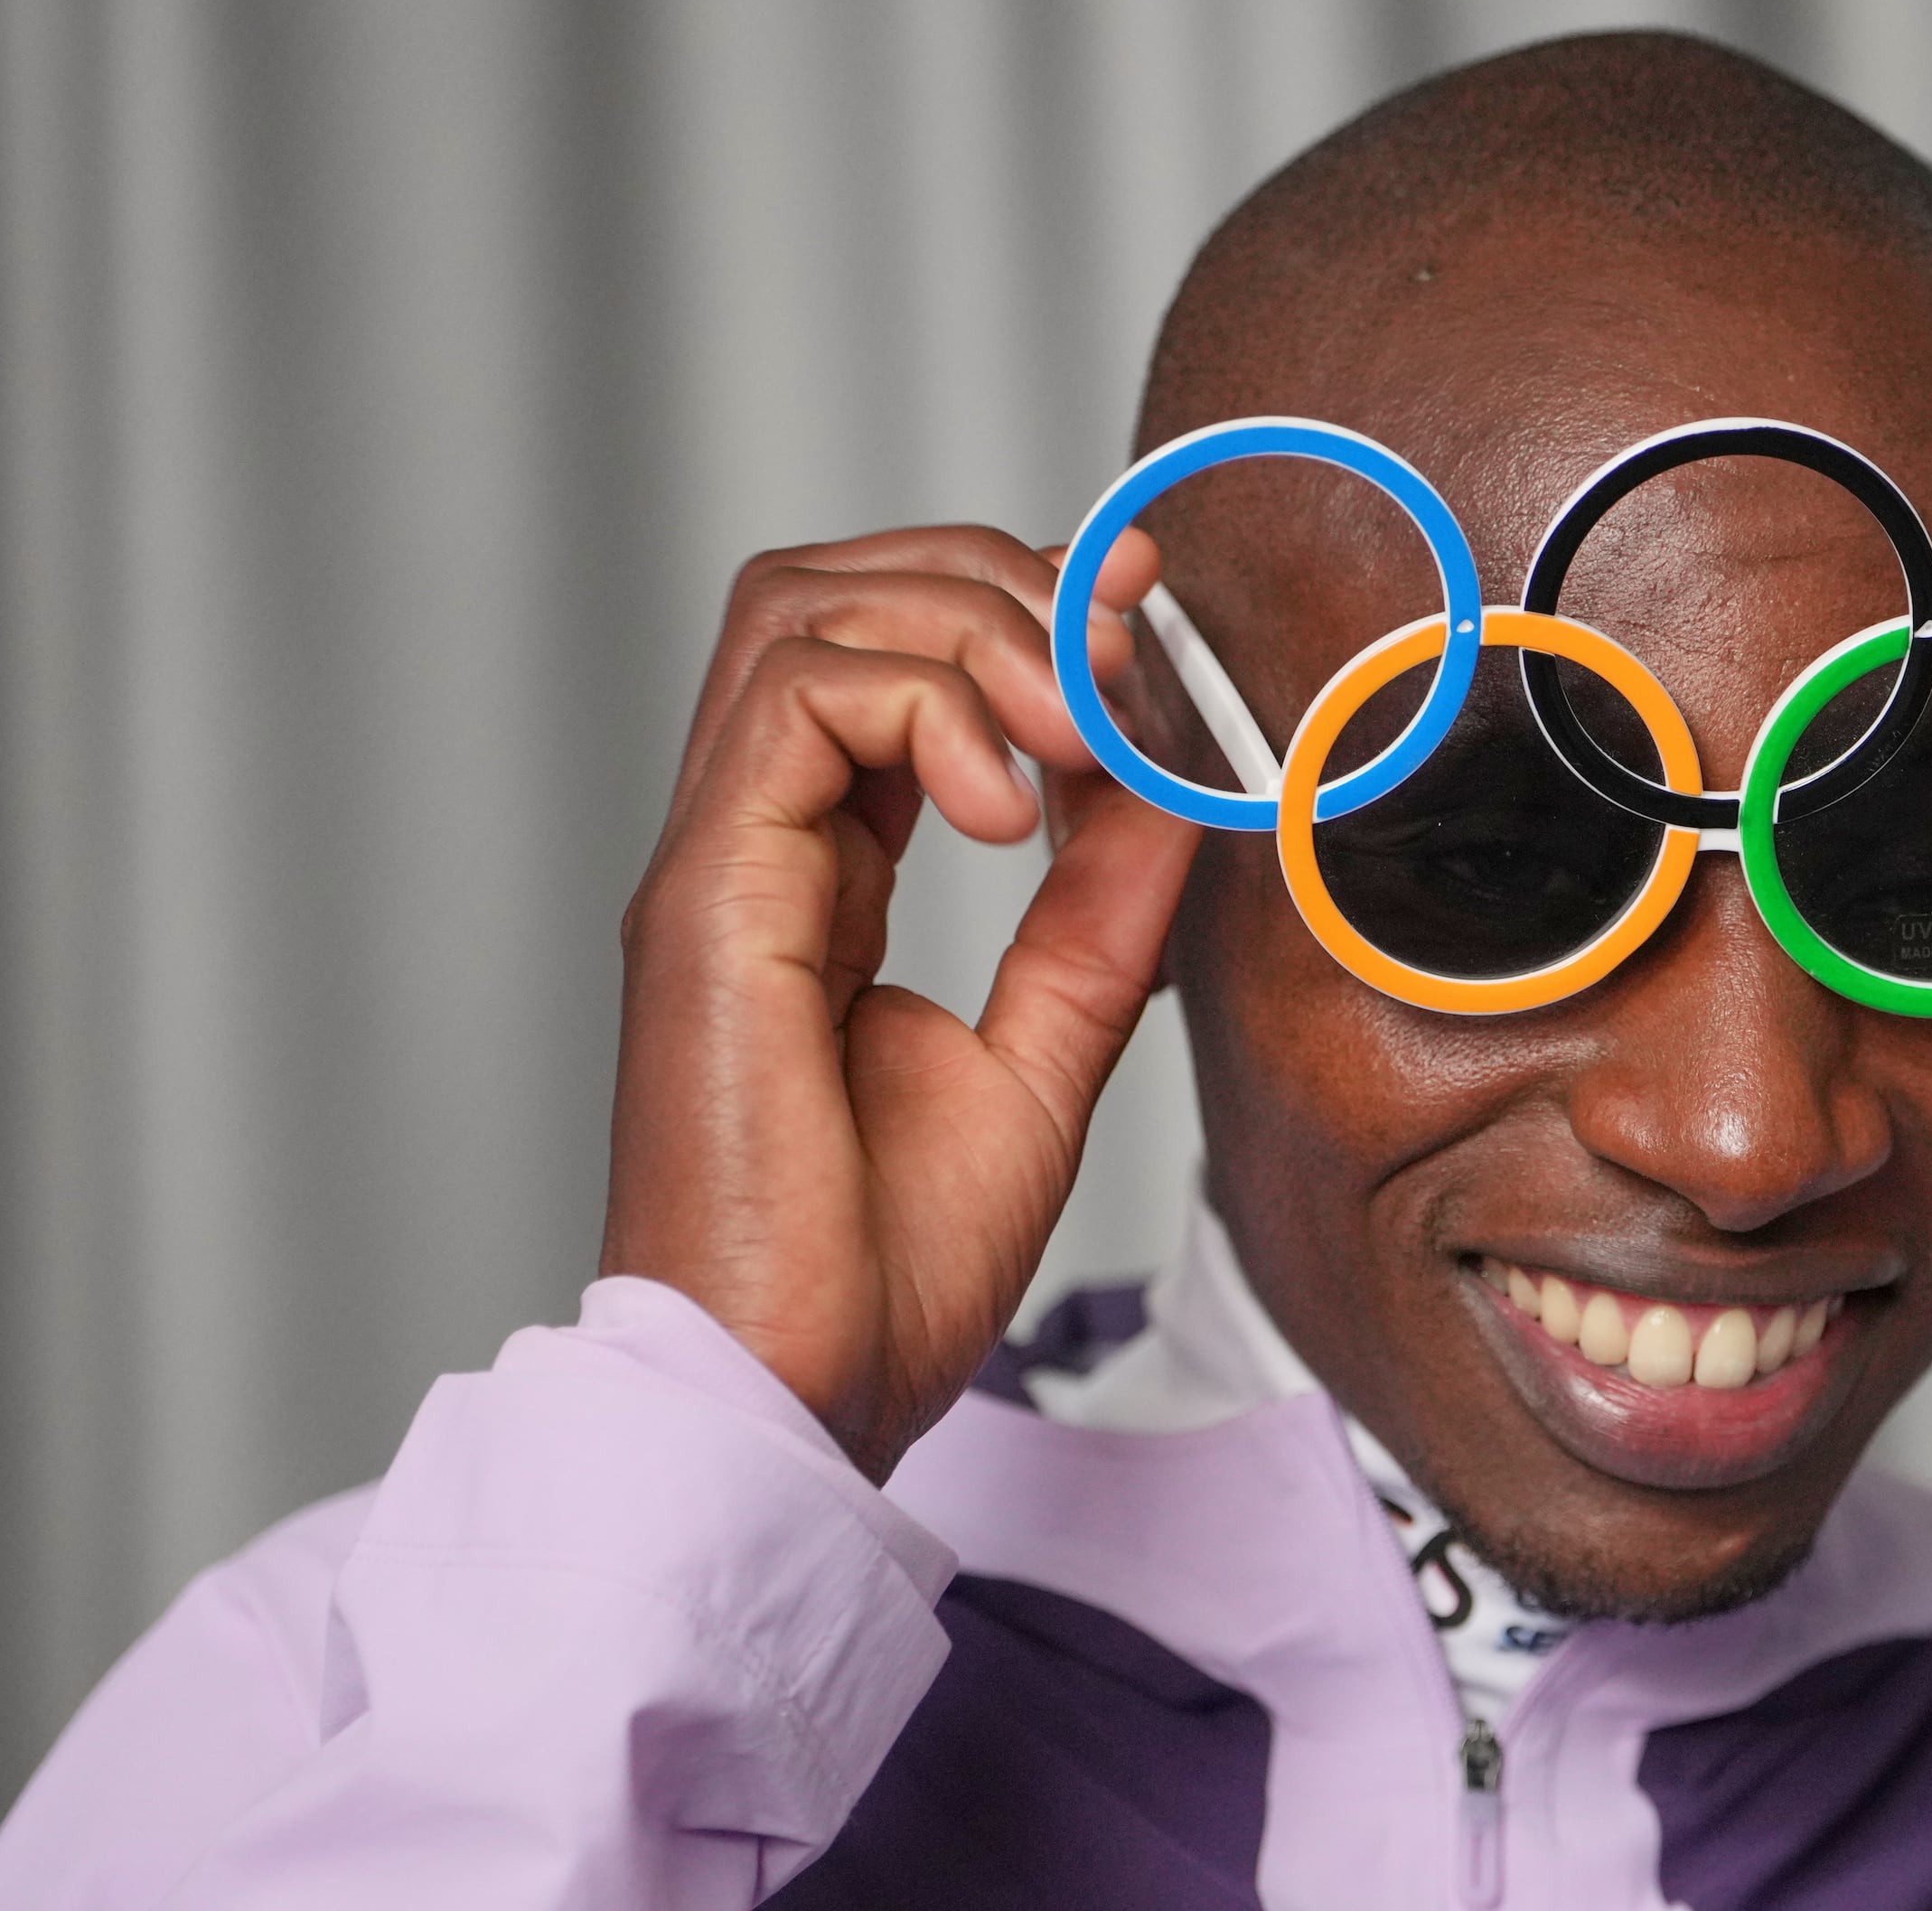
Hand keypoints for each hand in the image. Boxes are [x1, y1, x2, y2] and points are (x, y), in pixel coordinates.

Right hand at [601, 524, 1197, 1478]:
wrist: (799, 1398)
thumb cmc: (885, 1268)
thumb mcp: (1050, 1053)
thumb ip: (1105, 913)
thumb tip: (1177, 788)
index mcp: (821, 874)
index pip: (890, 654)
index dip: (1021, 606)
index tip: (1148, 617)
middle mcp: (755, 847)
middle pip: (831, 590)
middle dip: (997, 583)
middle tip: (1120, 663)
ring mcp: (719, 865)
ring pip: (802, 611)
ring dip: (972, 628)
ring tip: (1078, 730)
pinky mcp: (704, 901)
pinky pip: (794, 703)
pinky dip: (929, 707)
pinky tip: (1015, 808)